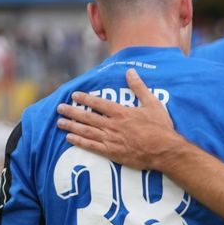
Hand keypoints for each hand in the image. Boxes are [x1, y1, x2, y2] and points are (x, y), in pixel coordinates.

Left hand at [56, 69, 181, 170]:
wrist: (164, 150)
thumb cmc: (160, 127)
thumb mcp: (153, 103)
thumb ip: (139, 87)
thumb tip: (130, 71)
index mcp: (121, 112)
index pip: (98, 103)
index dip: (85, 98)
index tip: (74, 95)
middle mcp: (112, 125)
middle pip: (87, 117)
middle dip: (72, 112)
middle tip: (60, 108)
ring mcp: (110, 139)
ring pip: (86, 131)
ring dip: (71, 126)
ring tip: (60, 122)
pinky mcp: (112, 152)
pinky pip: (91, 146)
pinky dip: (79, 142)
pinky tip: (70, 139)